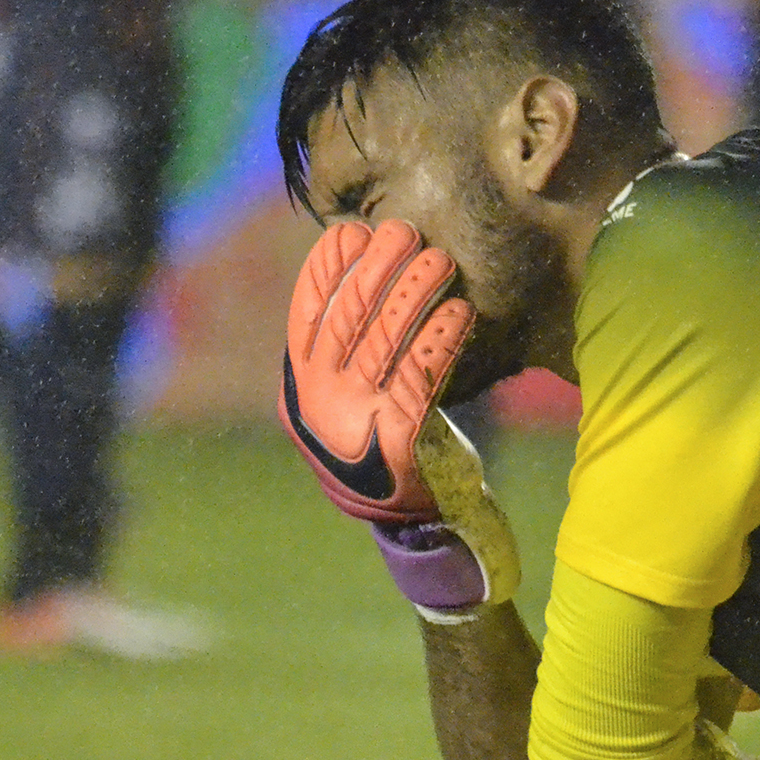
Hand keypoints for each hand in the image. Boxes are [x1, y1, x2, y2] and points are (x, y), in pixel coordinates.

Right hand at [280, 219, 519, 616]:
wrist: (423, 526)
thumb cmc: (390, 449)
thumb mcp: (353, 405)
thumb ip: (346, 355)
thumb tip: (361, 273)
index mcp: (300, 394)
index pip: (305, 318)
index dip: (325, 271)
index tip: (351, 234)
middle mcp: (320, 409)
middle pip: (346, 322)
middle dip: (376, 270)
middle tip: (404, 232)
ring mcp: (357, 426)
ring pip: (385, 343)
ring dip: (414, 294)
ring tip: (440, 262)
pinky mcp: (401, 442)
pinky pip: (422, 376)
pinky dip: (441, 339)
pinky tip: (460, 312)